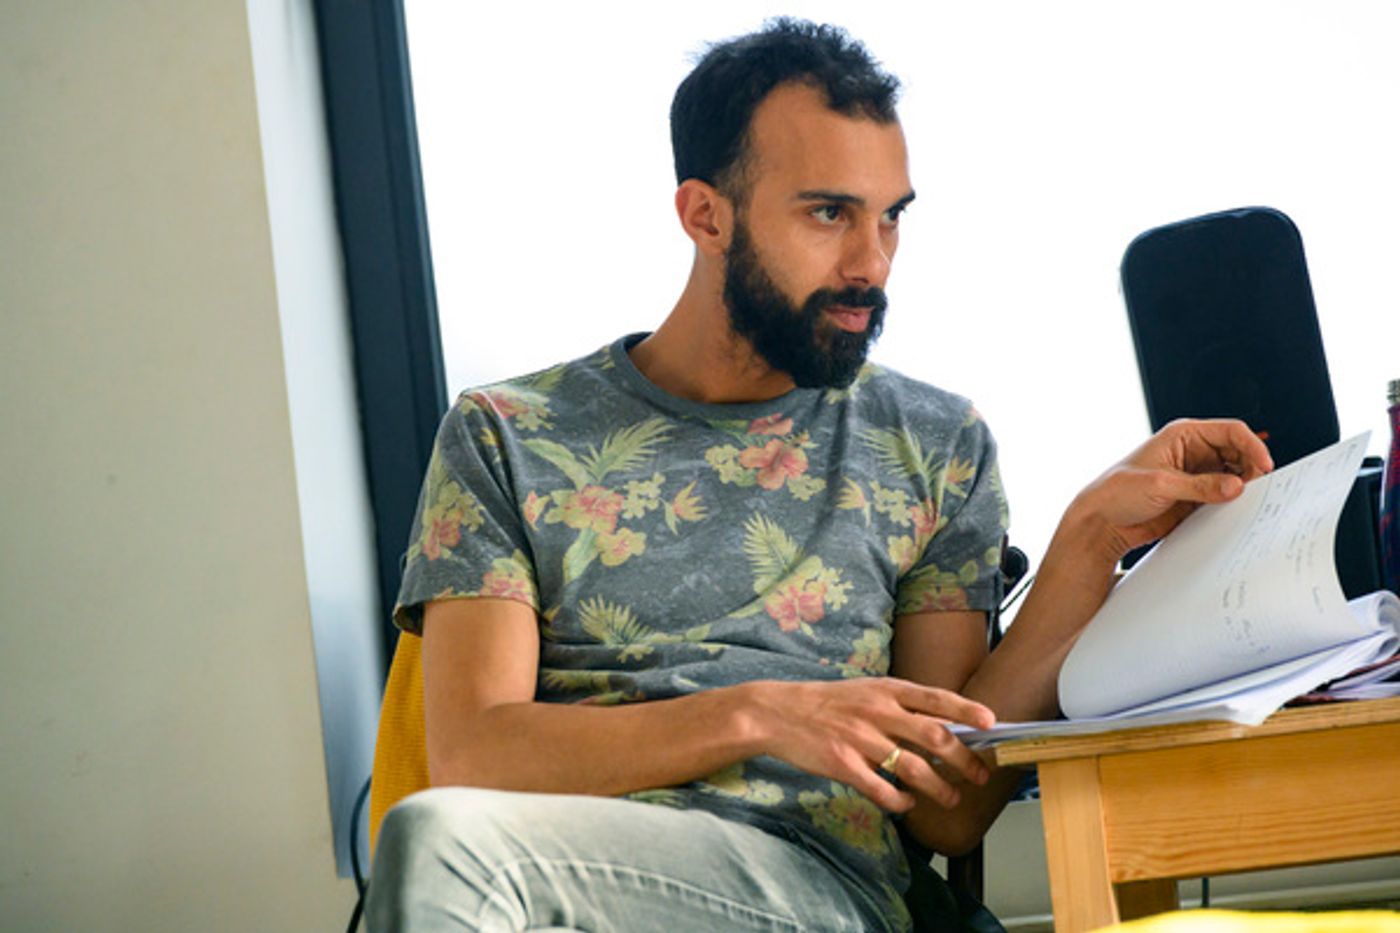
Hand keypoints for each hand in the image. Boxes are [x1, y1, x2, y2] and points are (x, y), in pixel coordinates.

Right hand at [748, 677, 994, 812]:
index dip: (967, 709)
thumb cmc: (828, 703)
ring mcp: (861, 739)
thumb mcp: (867, 692)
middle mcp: (878, 712)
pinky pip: (883, 790)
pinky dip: (901, 801)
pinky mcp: (844, 765)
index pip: (936, 698)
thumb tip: (945, 724)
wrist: (779, 713)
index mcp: (886, 690)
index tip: (992, 722)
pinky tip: (908, 803)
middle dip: (965, 760)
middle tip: (980, 775)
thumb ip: (902, 706)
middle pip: (935, 737)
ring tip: (952, 798)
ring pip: (915, 769)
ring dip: (940, 788)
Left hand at [1071, 417, 1273, 562]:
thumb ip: (1200, 486)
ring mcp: (1196, 475)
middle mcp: (1193, 452)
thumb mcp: (1160, 485)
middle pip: (1239, 452)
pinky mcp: (1195, 497)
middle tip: (1258, 488)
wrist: (1101, 522)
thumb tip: (1236, 486)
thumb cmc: (1117, 492)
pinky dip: (1233, 502)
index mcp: (1183, 435)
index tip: (1265, 466)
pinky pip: (1224, 496)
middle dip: (1251, 467)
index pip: (1230, 431)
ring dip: (1244, 486)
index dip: (1252, 445)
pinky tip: (1236, 511)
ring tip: (1247, 501)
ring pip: (1235, 475)